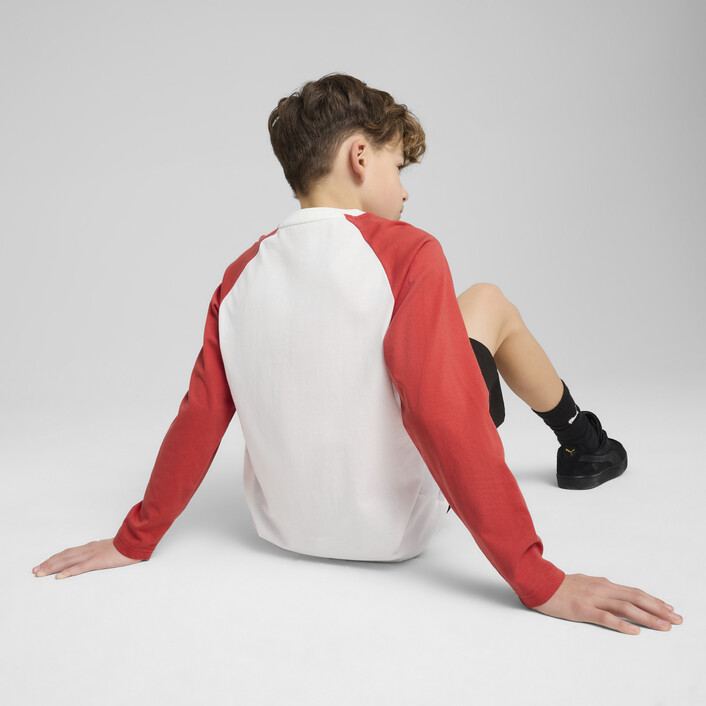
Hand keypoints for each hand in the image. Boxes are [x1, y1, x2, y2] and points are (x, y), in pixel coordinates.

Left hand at [32, 539, 141, 578]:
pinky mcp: (98, 561)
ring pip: (67, 561)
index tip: (43, 564)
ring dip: (52, 567)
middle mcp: (88, 549)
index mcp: (91, 547)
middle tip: (35, 570)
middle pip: (63, 556)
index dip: (54, 558)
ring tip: (40, 573)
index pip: (68, 552)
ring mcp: (92, 555)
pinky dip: (68, 572)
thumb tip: (95, 557)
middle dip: (48, 563)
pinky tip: (59, 576)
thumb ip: (101, 552)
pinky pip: (80, 567)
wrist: (135, 542)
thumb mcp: (110, 549)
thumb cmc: (126, 547)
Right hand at [533, 573, 682, 634]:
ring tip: (664, 626)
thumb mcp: (583, 582)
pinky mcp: (582, 609)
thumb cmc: (558, 585)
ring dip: (647, 617)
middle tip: (677, 619)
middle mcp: (601, 589)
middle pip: (636, 597)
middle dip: (659, 609)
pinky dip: (622, 624)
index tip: (669, 608)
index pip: (634, 591)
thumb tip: (613, 590)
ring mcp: (592, 598)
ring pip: (626, 607)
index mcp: (602, 584)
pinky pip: (605, 617)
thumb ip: (599, 587)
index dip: (653, 600)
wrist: (538, 582)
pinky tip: (634, 631)